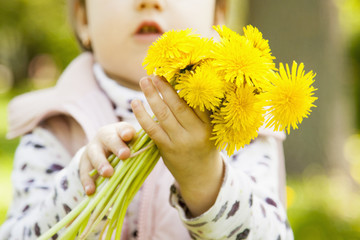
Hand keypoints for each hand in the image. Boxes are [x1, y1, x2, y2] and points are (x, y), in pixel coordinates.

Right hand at [79, 122, 135, 194]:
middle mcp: (104, 137)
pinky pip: (84, 172)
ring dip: (101, 164)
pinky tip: (91, 191)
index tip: (129, 135)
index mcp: (118, 131)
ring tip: (108, 174)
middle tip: (125, 155)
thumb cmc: (123, 148)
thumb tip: (158, 150)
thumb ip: (140, 147)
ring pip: (95, 154)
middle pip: (109, 139)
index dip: (126, 131)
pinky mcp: (84, 163)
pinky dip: (87, 182)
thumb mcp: (131, 144)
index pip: (123, 128)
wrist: (102, 151)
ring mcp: (92, 149)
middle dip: (117, 147)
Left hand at [131, 76, 223, 215]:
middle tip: (154, 73)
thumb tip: (188, 86)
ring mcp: (180, 142)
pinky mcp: (166, 149)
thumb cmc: (205, 148)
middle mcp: (196, 133)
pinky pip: (151, 129)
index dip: (184, 84)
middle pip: (177, 105)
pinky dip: (142, 115)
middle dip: (164, 87)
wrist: (201, 178)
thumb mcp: (211, 131)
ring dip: (151, 96)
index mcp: (209, 125)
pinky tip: (135, 103)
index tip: (175, 70)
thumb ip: (202, 113)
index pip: (197, 101)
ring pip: (163, 115)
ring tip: (144, 81)